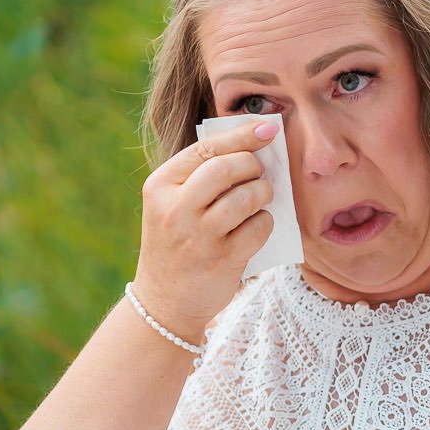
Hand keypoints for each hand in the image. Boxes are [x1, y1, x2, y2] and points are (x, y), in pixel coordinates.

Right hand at [132, 119, 277, 339]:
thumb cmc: (178, 244)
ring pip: (247, 197)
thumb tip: (256, 146)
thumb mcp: (173, 205)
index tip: (268, 128)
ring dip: (263, 193)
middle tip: (258, 174)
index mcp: (160, 186)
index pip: (205, 149)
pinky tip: (257, 226)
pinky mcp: (222, 259)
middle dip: (252, 166)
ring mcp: (198, 236)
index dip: (242, 135)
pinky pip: (259, 227)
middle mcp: (175, 209)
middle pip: (227, 168)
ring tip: (260, 199)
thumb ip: (202, 177)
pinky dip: (266, 222)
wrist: (165, 301)